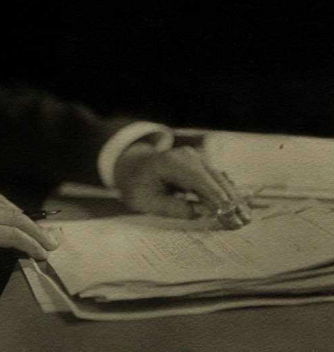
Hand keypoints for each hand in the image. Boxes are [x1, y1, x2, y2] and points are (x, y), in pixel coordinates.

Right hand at [0, 191, 58, 299]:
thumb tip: (6, 233)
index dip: (16, 213)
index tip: (30, 227)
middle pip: (8, 207)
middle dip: (30, 223)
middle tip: (45, 236)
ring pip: (14, 220)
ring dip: (35, 234)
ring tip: (47, 246)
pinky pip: (12, 236)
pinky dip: (29, 244)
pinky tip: (38, 252)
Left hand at [114, 142, 251, 228]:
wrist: (134, 169)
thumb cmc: (138, 188)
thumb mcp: (149, 203)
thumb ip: (176, 209)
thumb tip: (204, 212)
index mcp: (170, 162)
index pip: (199, 180)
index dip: (216, 199)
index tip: (229, 216)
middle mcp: (186, 156)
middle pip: (214, 178)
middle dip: (230, 201)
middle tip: (243, 222)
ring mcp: (195, 158)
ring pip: (219, 179)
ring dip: (233, 198)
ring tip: (245, 218)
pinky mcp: (200, 164)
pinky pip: (216, 179)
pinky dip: (227, 194)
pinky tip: (239, 208)